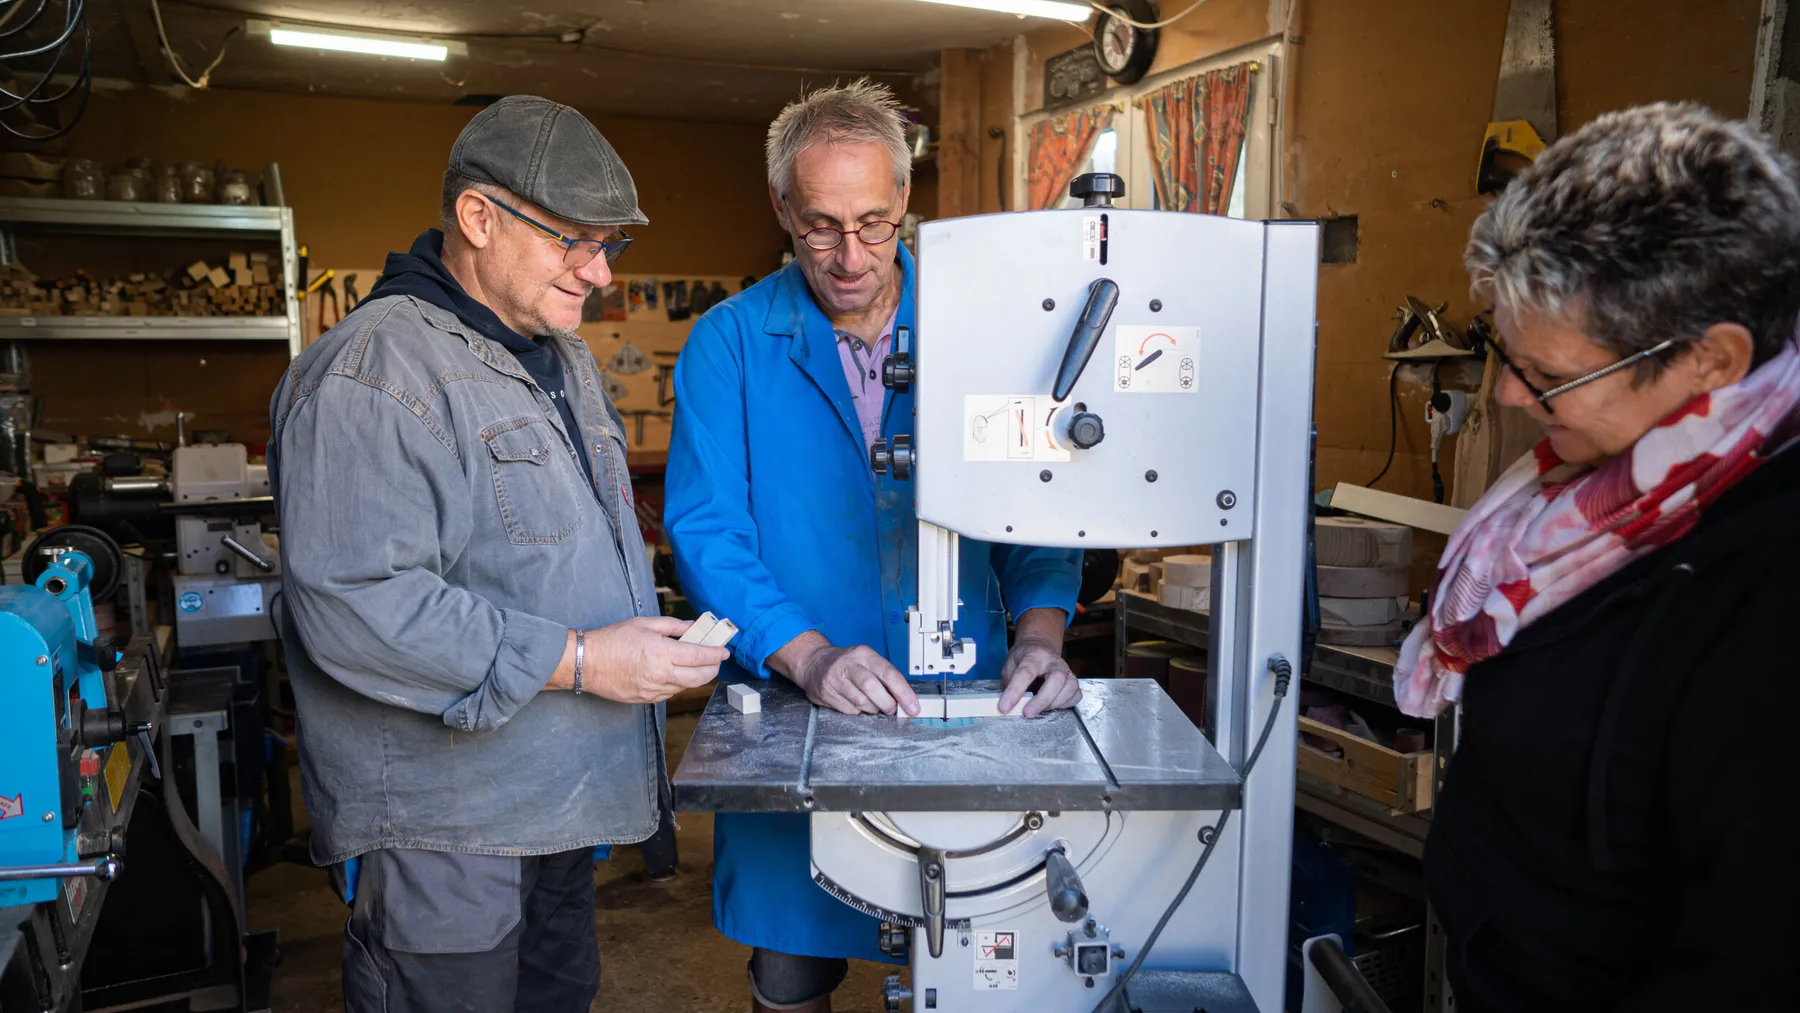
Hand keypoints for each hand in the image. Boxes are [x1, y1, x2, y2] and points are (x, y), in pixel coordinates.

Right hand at [546, 617, 727, 704]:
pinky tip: (675, 674)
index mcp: (662, 653)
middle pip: (699, 678)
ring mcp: (653, 690)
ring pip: (685, 687)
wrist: (587, 663)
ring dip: (696, 677)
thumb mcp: (644, 624)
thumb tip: (692, 627)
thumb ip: (672, 626)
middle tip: (715, 661)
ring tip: (697, 665)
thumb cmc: (612, 640)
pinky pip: (670, 693)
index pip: (700, 657)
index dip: (716, 655)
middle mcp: (661, 675)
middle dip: (712, 670)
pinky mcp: (646, 699)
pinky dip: (678, 684)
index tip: (724, 651)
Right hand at [773, 631, 919, 715]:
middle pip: (872, 688)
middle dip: (887, 704)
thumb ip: (884, 677)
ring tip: (872, 705)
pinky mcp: (826, 693)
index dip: (903, 693)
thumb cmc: (846, 664)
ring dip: (872, 709)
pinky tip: (854, 702)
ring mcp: (835, 679)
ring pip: (861, 702)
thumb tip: (906, 698)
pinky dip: (857, 711)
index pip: (888, 673)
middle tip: (891, 709)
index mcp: (864, 654)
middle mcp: (849, 664)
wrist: (813, 662)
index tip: (913, 707)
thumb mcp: (866, 661)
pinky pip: (849, 710)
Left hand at [1001, 608, 1078, 716]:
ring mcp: (1066, 670)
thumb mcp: (1010, 665)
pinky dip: (1065, 704)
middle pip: (1056, 679)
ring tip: (1039, 710)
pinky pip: (1075, 695)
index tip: (1004, 707)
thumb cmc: (1024, 658)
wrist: (1040, 647)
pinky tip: (1053, 706)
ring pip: (1070, 687)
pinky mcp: (1073, 680)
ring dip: (1054, 703)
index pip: (1026, 673)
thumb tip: (1007, 706)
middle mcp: (1054, 662)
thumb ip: (1009, 684)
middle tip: (1028, 713)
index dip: (1015, 691)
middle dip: (1042, 700)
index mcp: (1034, 655)